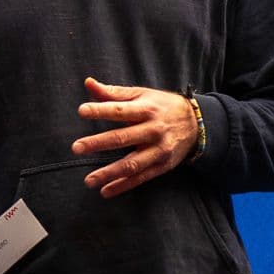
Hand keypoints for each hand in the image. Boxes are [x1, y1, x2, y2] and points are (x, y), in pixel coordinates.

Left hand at [70, 77, 197, 197]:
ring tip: (89, 180)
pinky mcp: (162, 166)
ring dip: (109, 173)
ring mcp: (159, 150)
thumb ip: (114, 93)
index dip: (101, 110)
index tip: (82, 111)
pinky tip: (105, 191)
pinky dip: (122, 186)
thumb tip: (89, 83)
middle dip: (98, 143)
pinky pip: (140, 178)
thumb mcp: (142, 95)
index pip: (120, 110)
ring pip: (131, 164)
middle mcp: (154, 130)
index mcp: (147, 109)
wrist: (196, 123)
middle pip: (123, 138)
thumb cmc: (162, 106)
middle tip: (76, 147)